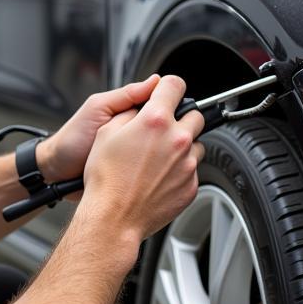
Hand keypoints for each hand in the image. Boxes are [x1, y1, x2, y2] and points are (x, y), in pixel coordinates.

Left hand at [37, 74, 162, 186]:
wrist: (59, 171)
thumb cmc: (73, 139)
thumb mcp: (97, 108)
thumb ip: (125, 95)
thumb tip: (155, 80)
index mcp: (129, 109)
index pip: (160, 101)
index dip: (168, 105)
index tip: (172, 111)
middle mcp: (136, 129)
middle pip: (163, 126)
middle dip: (164, 132)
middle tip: (157, 138)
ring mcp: (137, 151)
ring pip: (160, 148)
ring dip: (159, 152)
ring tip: (151, 156)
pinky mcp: (136, 169)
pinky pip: (151, 165)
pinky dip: (153, 167)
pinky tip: (151, 169)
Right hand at [81, 74, 204, 241]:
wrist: (113, 217)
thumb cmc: (106, 179)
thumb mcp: (106, 133)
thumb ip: (129, 113)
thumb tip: (140, 108)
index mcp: (155, 120)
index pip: (175, 85)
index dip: (169, 86)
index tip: (167, 92)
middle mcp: (176, 139)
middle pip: (195, 115)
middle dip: (180, 118)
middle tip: (162, 130)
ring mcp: (187, 163)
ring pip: (196, 144)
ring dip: (182, 146)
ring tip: (158, 159)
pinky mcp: (191, 185)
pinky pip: (192, 170)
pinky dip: (180, 170)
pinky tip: (159, 177)